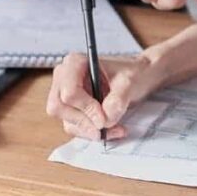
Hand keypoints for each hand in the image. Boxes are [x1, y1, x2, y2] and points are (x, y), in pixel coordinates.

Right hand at [46, 52, 163, 140]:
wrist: (137, 77)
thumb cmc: (131, 72)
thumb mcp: (129, 81)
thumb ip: (118, 99)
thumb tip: (106, 118)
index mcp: (75, 63)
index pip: (69, 91)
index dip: (86, 108)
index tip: (104, 118)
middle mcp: (64, 78)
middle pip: (59, 108)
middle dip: (84, 121)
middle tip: (106, 126)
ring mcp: (65, 95)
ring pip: (67, 121)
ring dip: (91, 130)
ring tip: (116, 128)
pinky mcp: (71, 110)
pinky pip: (75, 128)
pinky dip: (92, 132)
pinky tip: (111, 130)